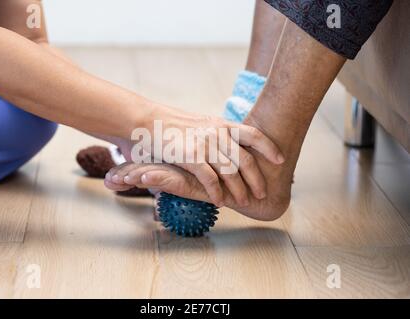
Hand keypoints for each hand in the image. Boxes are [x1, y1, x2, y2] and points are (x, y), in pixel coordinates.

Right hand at [112, 105, 283, 206]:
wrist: (147, 120)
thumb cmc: (172, 125)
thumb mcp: (201, 123)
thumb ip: (217, 133)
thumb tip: (232, 144)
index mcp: (221, 124)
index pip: (253, 134)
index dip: (269, 147)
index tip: (281, 159)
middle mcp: (216, 132)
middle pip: (246, 158)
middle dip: (256, 178)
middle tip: (262, 192)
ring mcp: (204, 144)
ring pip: (231, 171)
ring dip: (239, 190)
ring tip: (244, 202)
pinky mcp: (191, 156)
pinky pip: (211, 179)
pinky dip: (217, 193)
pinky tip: (220, 202)